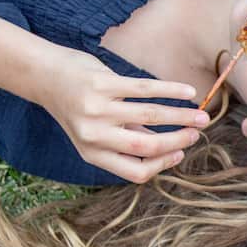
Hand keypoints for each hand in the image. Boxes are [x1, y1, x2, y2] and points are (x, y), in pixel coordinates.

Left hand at [33, 49, 207, 183]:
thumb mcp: (96, 133)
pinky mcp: (102, 84)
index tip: (180, 153)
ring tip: (202, 115)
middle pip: (146, 147)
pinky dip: (171, 91)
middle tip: (198, 133)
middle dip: (179, 141)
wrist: (44, 75)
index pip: (136, 172)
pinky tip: (188, 91)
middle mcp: (93, 134)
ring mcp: (97, 109)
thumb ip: (128, 141)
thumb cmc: (78, 106)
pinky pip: (145, 89)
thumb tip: (170, 148)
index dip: (163, 165)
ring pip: (150, 116)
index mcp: (92, 153)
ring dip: (182, 117)